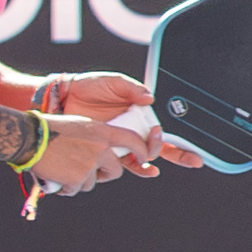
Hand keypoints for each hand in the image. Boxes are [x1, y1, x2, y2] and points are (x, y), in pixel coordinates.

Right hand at [30, 112, 145, 194]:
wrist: (29, 137)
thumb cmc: (49, 128)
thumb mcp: (81, 124)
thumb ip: (97, 136)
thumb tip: (107, 150)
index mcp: (102, 132)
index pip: (133, 141)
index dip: (142, 151)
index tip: (143, 159)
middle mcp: (100, 148)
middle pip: (116, 171)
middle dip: (105, 175)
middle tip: (91, 173)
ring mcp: (89, 164)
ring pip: (93, 182)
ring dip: (80, 180)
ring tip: (64, 169)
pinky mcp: (76, 178)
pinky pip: (77, 189)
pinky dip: (67, 187)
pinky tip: (57, 178)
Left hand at [49, 71, 204, 172]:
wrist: (64, 98)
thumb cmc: (89, 87)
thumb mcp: (113, 82)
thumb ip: (132, 88)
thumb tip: (151, 99)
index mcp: (140, 113)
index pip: (164, 127)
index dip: (180, 138)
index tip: (183, 141)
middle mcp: (135, 129)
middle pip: (162, 145)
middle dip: (181, 154)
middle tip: (188, 157)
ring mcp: (122, 141)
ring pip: (145, 157)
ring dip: (153, 162)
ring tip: (152, 163)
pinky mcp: (108, 149)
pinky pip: (126, 163)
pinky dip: (138, 168)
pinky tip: (146, 170)